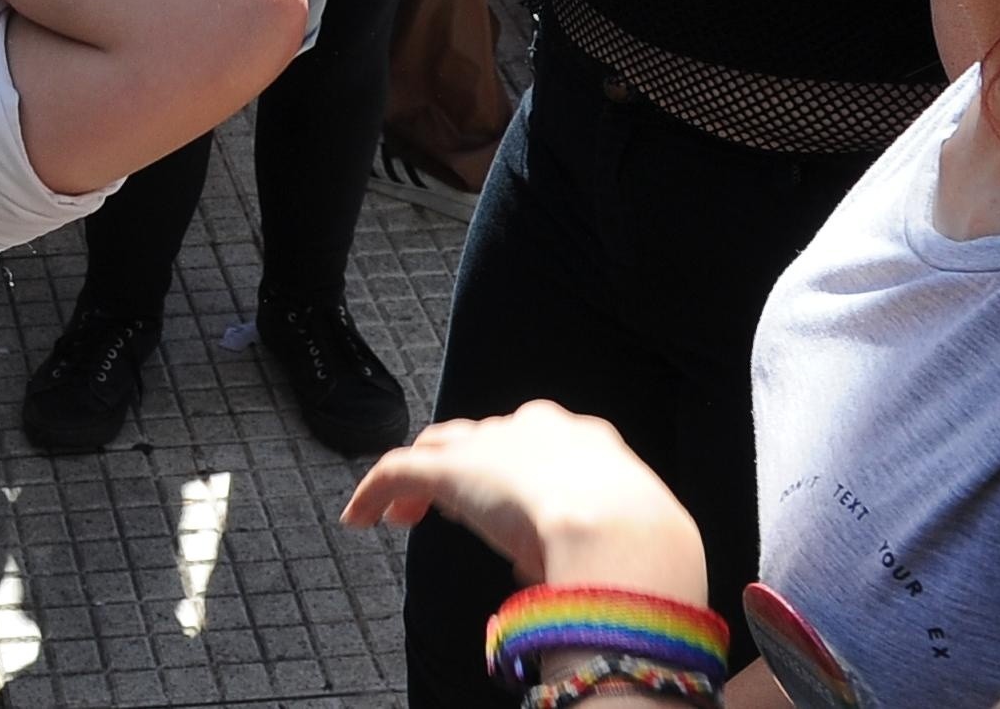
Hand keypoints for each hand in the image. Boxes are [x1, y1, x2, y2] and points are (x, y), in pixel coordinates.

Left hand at [340, 400, 708, 596]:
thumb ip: (583, 547)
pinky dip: (374, 492)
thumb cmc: (641, 546)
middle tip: (447, 508)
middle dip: (462, 470)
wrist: (623, 532)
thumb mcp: (622, 541)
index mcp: (585, 442)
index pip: (534, 447)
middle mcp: (534, 429)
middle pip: (480, 440)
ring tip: (400, 516)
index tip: (505, 509)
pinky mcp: (449, 468)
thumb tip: (548, 570)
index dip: (513, 475)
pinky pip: (396, 471)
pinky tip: (358, 517)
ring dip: (416, 481)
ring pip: (436, 450)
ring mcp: (490, 445)